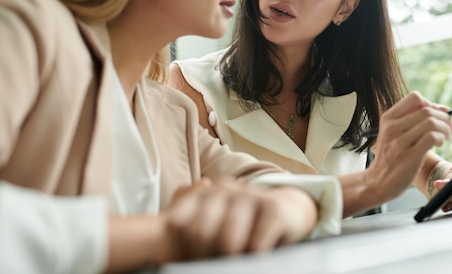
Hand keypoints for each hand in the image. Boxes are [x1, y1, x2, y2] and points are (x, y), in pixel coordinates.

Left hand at [165, 177, 316, 259]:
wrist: (289, 211)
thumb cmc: (245, 224)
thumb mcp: (214, 220)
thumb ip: (187, 223)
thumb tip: (162, 249)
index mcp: (206, 192)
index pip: (180, 224)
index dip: (182, 249)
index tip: (192, 259)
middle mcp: (226, 188)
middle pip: (201, 235)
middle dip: (205, 256)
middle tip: (213, 262)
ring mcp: (250, 196)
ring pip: (228, 242)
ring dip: (231, 259)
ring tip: (235, 261)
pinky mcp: (273, 209)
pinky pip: (255, 245)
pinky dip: (254, 257)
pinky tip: (256, 256)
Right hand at [366, 92, 451, 203]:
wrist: (377, 182)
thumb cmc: (391, 157)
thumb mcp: (393, 133)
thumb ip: (412, 121)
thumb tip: (442, 109)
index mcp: (388, 118)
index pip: (415, 98)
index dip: (432, 104)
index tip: (440, 115)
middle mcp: (392, 127)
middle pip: (426, 110)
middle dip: (444, 117)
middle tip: (450, 127)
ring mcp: (399, 142)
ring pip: (431, 122)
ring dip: (445, 128)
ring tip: (445, 137)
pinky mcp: (409, 156)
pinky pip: (432, 137)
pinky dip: (441, 138)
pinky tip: (440, 144)